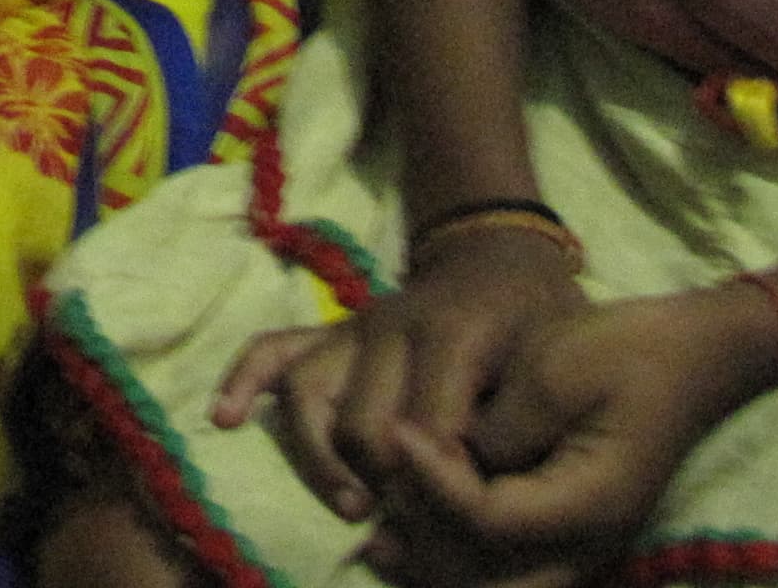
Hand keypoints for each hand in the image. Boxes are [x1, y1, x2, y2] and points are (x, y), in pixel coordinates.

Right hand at [215, 226, 586, 527]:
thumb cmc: (538, 320)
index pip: (424, 426)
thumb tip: (472, 482)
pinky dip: (243, 381)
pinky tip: (225, 418)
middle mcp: (389, 326)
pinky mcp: (329, 330)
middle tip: (408, 523)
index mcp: (452, 333)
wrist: (501, 255)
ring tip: (350, 507)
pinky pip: (273, 349)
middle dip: (380, 481)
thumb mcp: (552, 363)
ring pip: (308, 395)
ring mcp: (352, 327)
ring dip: (319, 458)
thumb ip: (515, 421)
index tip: (452, 516)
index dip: (434, 483)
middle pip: (361, 421)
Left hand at [356, 285, 777, 587]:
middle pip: (490, 585)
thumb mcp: (553, 371)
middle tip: (377, 505)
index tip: (395, 431)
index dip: (432, 481)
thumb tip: (447, 462)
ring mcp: (583, 547)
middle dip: (426, 549)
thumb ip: (499, 429)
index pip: (489, 521)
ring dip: (435, 567)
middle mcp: (589, 545)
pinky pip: (507, 574)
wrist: (690, 356)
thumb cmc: (624, 352)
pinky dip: (456, 562)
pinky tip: (407, 535)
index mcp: (591, 504)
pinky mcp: (567, 535)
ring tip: (377, 538)